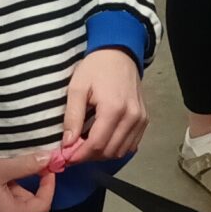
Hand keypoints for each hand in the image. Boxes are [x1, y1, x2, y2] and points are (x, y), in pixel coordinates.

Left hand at [61, 46, 146, 160]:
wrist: (119, 54)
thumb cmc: (96, 68)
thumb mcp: (77, 88)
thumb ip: (73, 116)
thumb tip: (68, 143)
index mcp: (114, 108)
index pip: (97, 144)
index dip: (80, 155)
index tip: (66, 157)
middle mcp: (132, 117)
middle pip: (109, 151)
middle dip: (89, 156)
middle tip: (74, 151)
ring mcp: (141, 120)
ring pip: (121, 151)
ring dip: (102, 154)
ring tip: (87, 146)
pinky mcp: (144, 120)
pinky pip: (131, 145)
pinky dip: (115, 148)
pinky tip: (103, 140)